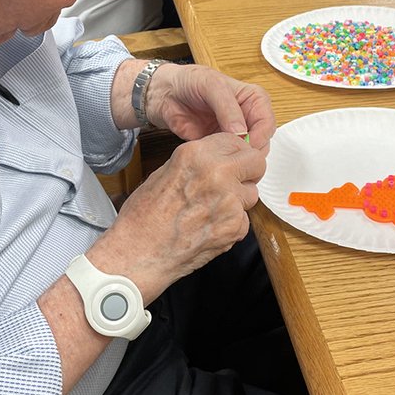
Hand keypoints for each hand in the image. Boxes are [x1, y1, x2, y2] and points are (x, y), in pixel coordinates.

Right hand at [95, 133, 267, 294]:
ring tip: (210, 210)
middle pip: (256, 162)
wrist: (139, 253)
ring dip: (239, 200)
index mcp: (196, 155)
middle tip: (234, 182)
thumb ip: (198, 162)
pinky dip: (231, 225)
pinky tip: (208, 227)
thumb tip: (220, 158)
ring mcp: (229, 202)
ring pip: (252, 194)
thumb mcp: (166, 171)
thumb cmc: (144, 216)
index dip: (235, 152)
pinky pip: (244, 220)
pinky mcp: (234, 228)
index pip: (236, 141)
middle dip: (248, 172)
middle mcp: (217, 174)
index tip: (233, 161)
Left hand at [145, 62, 275, 147]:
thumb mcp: (211, 86)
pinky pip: (229, 158)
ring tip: (223, 155)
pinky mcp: (220, 145)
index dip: (260, 135)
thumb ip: (227, 108)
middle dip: (251, 150)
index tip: (248, 145)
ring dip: (238, 157)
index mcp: (253, 99)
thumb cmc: (189, 81)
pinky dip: (224, 161)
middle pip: (261, 140)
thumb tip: (241, 132)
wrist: (166, 94)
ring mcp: (234, 132)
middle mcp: (247, 117)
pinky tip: (214, 158)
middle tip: (236, 155)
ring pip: (247, 153)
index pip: (267, 121)